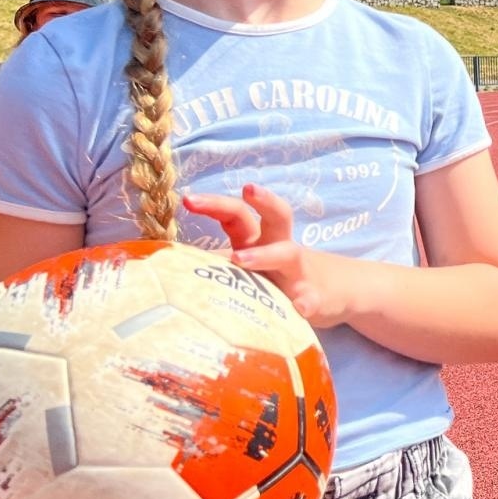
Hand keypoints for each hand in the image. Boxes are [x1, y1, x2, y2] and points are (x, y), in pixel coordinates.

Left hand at [183, 185, 344, 324]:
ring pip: (287, 254)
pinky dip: (303, 303)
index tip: (189, 200)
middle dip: (262, 201)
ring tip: (240, 259)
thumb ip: (216, 264)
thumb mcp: (250, 265)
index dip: (216, 204)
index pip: (237, 214)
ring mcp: (298, 273)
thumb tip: (163, 269)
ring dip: (264, 255)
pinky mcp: (313, 299)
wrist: (333, 292)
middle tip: (247, 190)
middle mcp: (278, 248)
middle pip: (275, 216)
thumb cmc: (276, 278)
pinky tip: (298, 308)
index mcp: (258, 240)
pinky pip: (309, 300)